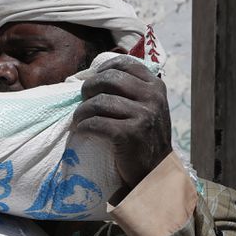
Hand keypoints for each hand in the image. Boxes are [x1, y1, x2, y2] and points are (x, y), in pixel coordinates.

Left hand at [72, 58, 172, 189]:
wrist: (155, 171)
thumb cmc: (145, 137)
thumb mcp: (148, 107)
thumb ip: (132, 89)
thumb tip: (94, 74)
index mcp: (155, 86)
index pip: (125, 64)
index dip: (103, 68)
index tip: (93, 78)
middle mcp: (152, 97)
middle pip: (109, 79)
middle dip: (89, 87)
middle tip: (83, 99)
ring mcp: (143, 115)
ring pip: (100, 101)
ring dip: (82, 110)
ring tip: (79, 117)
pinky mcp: (130, 134)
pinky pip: (96, 123)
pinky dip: (84, 126)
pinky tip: (82, 129)